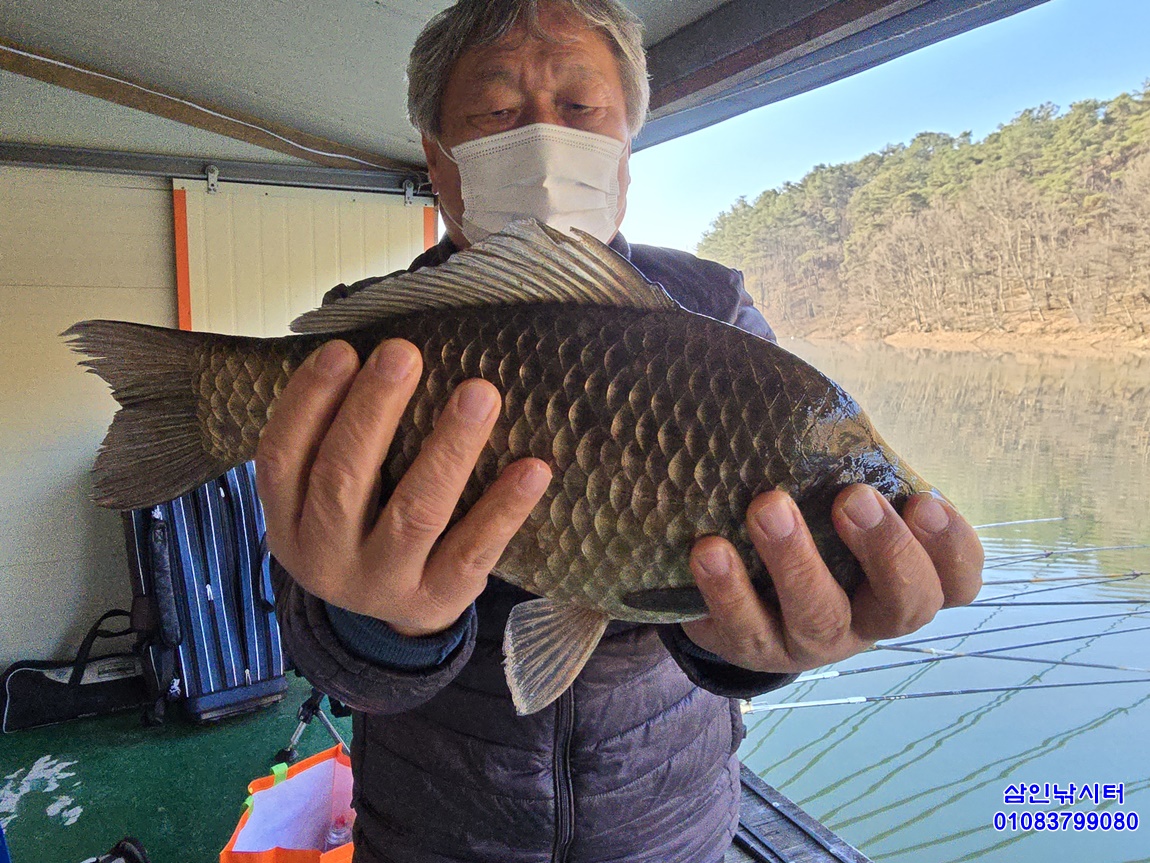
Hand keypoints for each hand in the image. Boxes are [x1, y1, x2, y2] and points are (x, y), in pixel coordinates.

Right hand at [255, 339, 550, 636]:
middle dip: (373, 412)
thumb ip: (336, 438)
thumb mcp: (326, 497)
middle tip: (404, 353)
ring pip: (415, 514)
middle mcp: (325, 559)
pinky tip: (532, 468)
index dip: (307, 402)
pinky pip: (474, 551)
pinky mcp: (439, 598)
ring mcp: (383, 584)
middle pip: (342, 481)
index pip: (281, 458)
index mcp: (288, 523)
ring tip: (479, 393)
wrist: (393, 620)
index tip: (342, 349)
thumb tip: (381, 347)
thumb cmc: (365, 528)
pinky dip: (503, 508)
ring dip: (448, 449)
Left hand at [681, 486, 982, 672]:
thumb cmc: (809, 529)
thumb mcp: (837, 502)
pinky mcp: (753, 649)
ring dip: (796, 561)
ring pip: (820, 616)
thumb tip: (818, 401)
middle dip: (884, 548)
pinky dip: (727, 589)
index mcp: (906, 581)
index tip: (925, 501)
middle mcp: (869, 620)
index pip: (958, 580)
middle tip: (852, 497)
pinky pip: (745, 627)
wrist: (737, 595)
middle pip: (904, 604)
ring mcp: (813, 642)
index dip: (951, 547)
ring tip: (767, 508)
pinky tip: (709, 549)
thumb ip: (850, 469)